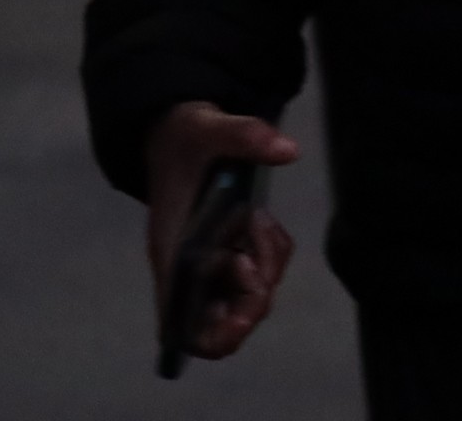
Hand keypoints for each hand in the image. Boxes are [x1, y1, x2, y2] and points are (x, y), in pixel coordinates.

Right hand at [144, 102, 300, 360]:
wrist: (177, 128)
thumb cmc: (184, 136)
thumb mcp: (207, 126)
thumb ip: (244, 135)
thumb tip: (289, 149)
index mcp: (172, 256)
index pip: (182, 328)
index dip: (216, 334)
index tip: (246, 305)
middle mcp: (190, 271)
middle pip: (227, 321)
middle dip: (256, 292)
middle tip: (258, 245)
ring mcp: (211, 264)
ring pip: (251, 296)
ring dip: (268, 264)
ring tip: (257, 220)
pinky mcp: (229, 251)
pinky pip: (263, 270)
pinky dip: (273, 250)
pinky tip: (260, 219)